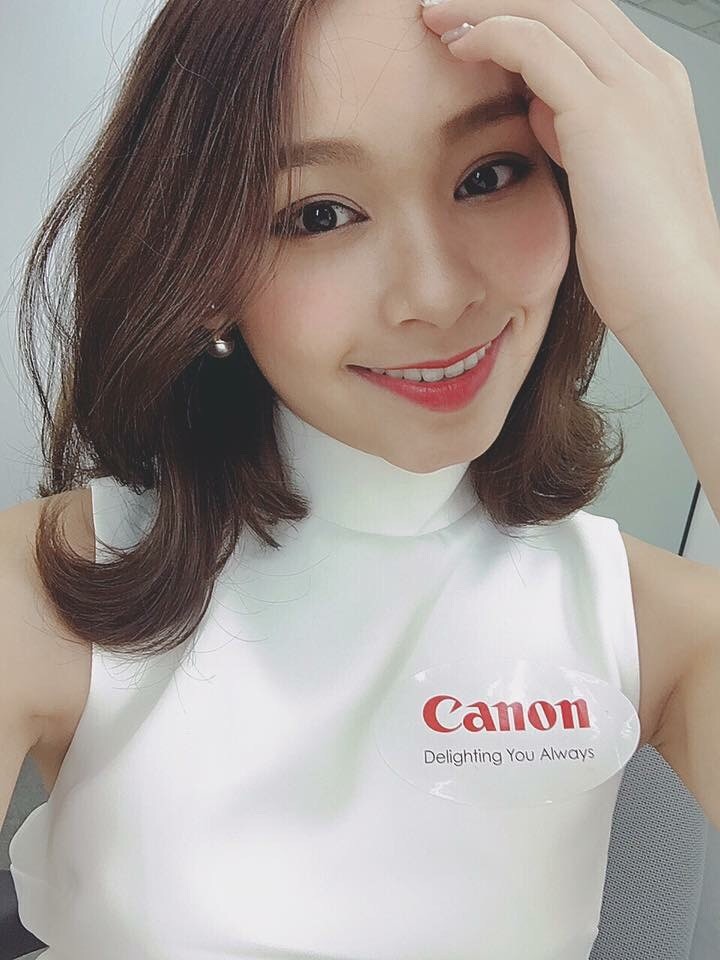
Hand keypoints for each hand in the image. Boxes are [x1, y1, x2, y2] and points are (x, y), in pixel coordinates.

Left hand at [421, 0, 719, 337]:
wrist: (674, 300)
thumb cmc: (637, 258)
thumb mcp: (600, 180)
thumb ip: (574, 135)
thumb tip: (536, 109)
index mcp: (653, 87)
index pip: (583, 19)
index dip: (524, 12)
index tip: (471, 23)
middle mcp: (649, 74)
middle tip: (441, 9)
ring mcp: (632, 89)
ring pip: (549, 8)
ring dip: (483, 6)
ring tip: (435, 19)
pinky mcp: (604, 115)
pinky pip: (536, 46)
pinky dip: (491, 35)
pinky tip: (457, 47)